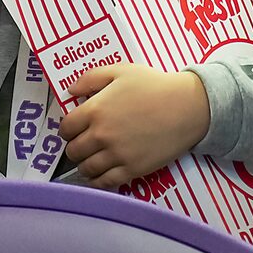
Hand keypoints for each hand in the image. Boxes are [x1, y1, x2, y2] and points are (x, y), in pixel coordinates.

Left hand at [58, 63, 209, 189]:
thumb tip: (70, 90)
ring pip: (86, 168)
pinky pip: (105, 182)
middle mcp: (102, 134)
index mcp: (95, 109)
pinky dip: (97, 180)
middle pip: (73, 150)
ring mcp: (117, 154)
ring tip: (90, 159)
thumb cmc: (154, 85)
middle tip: (83, 143)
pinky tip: (99, 175)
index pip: (66, 128)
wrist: (186, 107)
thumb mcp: (120, 71)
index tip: (73, 129)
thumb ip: (90, 78)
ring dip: (84, 164)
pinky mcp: (132, 169)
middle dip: (75, 146)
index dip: (67, 129)